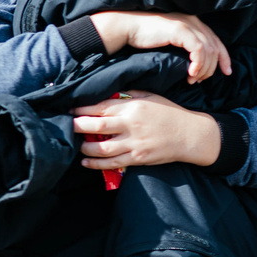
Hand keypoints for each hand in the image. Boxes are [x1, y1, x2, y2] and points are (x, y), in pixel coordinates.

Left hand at [71, 92, 222, 169]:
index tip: (69, 109)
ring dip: (84, 146)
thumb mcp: (150, 96)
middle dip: (77, 126)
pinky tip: (85, 161)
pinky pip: (112, 163)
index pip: (101, 107)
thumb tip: (106, 93)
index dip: (82, 109)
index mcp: (133, 107)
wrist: (191, 135)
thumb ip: (128, 94)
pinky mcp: (138, 158)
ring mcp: (134, 144)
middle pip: (97, 126)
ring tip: (75, 144)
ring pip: (101, 148)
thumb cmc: (170, 112)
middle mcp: (131, 125)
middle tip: (65, 125)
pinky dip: (95, 163)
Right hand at [87, 10, 230, 82]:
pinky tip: (191, 73)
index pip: (216, 41)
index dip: (224, 58)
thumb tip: (194, 64)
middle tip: (200, 81)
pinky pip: (198, 49)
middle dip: (213, 67)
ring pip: (208, 50)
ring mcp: (188, 24)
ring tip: (193, 79)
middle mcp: (193, 21)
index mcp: (193, 22)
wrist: (127, 28)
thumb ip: (184, 47)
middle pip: (215, 46)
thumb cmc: (144, 37)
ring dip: (204, 68)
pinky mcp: (180, 30)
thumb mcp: (169, 42)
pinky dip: (198, 63)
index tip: (227, 72)